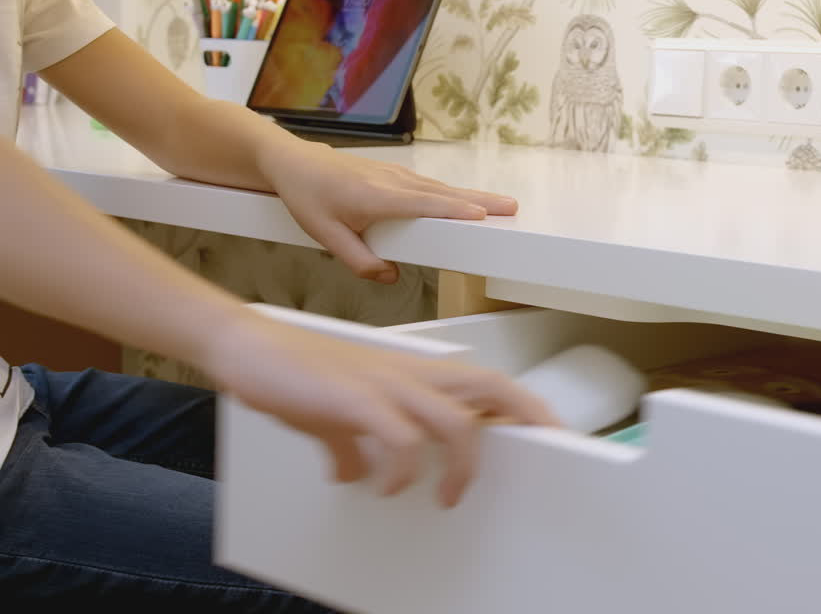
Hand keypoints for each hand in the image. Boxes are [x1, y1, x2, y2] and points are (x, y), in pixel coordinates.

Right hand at [205, 312, 559, 505]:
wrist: (245, 346)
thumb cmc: (294, 373)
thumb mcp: (335, 415)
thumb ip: (356, 441)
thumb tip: (359, 472)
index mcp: (413, 374)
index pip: (487, 382)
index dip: (526, 405)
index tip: (554, 432)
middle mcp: (409, 374)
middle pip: (491, 386)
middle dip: (528, 416)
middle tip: (551, 450)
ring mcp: (384, 383)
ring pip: (454, 419)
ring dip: (463, 464)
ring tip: (450, 496)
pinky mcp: (352, 398)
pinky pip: (397, 435)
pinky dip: (402, 468)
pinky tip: (389, 486)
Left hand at [260, 138, 517, 282]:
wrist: (294, 162)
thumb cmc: (308, 195)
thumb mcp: (326, 236)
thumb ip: (359, 260)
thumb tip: (390, 276)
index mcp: (377, 197)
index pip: (425, 204)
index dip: (454, 210)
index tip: (482, 215)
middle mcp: (393, 182)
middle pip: (445, 193)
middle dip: (481, 200)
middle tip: (512, 207)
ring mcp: (397, 175)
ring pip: (442, 189)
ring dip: (473, 196)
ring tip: (503, 206)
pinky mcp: (397, 175)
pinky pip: (432, 186)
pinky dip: (454, 194)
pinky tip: (469, 202)